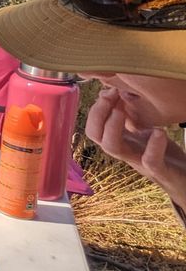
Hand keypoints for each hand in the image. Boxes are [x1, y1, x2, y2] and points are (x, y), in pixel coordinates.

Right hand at [85, 88, 185, 209]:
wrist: (183, 179)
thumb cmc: (164, 154)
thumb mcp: (144, 132)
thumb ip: (129, 116)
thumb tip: (115, 92)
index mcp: (121, 141)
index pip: (94, 127)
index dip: (96, 109)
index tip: (109, 91)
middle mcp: (126, 151)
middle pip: (96, 136)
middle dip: (98, 114)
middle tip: (110, 96)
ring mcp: (140, 161)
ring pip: (113, 148)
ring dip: (112, 127)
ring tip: (121, 111)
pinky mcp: (160, 171)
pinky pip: (150, 161)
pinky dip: (153, 146)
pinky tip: (159, 132)